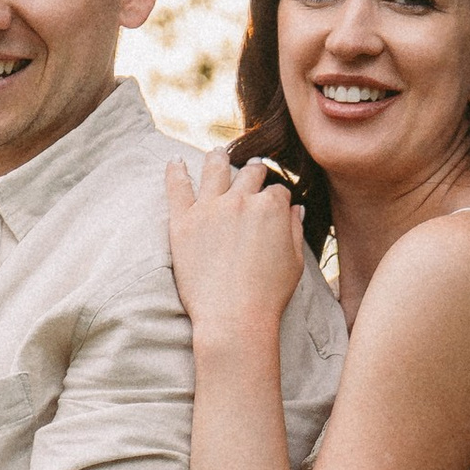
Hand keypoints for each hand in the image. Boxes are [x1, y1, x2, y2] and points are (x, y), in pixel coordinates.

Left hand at [166, 150, 306, 347]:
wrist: (233, 316)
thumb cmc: (268, 294)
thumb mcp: (295, 261)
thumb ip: (293, 229)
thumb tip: (294, 209)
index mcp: (272, 207)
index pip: (277, 191)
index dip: (277, 198)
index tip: (274, 202)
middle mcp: (242, 200)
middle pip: (249, 175)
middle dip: (253, 171)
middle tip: (252, 168)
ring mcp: (210, 208)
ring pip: (215, 170)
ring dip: (218, 159)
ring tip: (216, 153)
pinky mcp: (182, 221)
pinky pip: (177, 187)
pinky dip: (175, 171)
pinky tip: (174, 161)